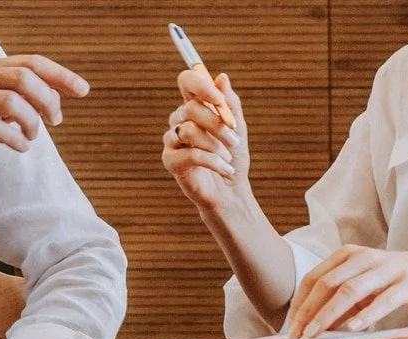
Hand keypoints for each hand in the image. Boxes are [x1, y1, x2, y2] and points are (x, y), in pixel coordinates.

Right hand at [0, 56, 88, 181]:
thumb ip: (16, 102)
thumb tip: (50, 104)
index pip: (31, 63)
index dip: (60, 75)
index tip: (83, 90)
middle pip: (24, 77)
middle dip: (48, 100)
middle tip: (54, 122)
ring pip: (11, 101)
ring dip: (31, 123)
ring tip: (31, 138)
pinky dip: (15, 140)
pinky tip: (19, 147)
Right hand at [162, 70, 250, 214]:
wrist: (231, 192)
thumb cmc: (233, 158)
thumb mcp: (238, 128)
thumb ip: (230, 104)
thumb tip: (222, 77)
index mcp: (194, 106)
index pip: (187, 81)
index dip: (199, 84)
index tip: (218, 99)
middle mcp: (180, 120)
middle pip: (190, 108)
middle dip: (216, 124)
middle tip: (235, 140)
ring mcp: (172, 140)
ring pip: (189, 130)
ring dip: (215, 145)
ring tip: (228, 158)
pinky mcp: (170, 160)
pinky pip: (190, 154)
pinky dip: (213, 162)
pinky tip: (225, 169)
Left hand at [286, 246, 407, 338]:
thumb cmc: (401, 281)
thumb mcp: (367, 285)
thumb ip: (343, 300)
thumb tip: (316, 324)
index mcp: (351, 254)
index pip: (315, 277)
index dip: (299, 303)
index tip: (289, 326)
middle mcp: (365, 258)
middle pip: (327, 283)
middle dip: (307, 311)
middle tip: (295, 335)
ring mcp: (387, 269)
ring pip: (349, 291)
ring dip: (328, 315)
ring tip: (315, 335)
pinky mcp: (407, 283)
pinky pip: (383, 300)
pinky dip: (366, 315)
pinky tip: (353, 329)